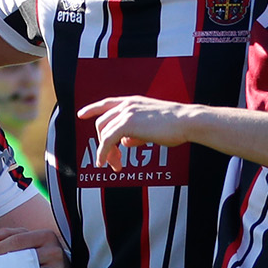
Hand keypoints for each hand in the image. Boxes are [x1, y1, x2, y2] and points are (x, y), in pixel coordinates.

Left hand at [77, 96, 194, 169]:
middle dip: (103, 143)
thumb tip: (125, 143)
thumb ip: (136, 133)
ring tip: (116, 166)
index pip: (107, 103)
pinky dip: (103, 153)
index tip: (81, 114)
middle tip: (112, 161)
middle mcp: (126, 105)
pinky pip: (107, 141)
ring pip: (103, 134)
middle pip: (102, 124)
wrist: (186, 121)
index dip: (92, 109)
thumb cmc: (175, 125)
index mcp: (133, 101)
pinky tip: (105, 163)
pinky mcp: (127, 124)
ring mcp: (126, 113)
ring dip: (106, 152)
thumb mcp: (152, 127)